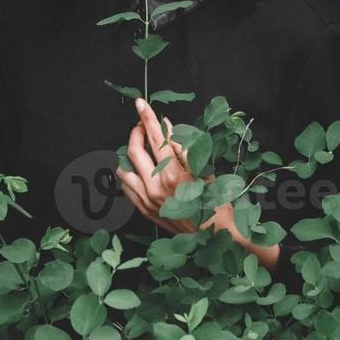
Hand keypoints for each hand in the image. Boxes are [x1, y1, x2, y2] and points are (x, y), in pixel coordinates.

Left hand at [116, 98, 218, 234]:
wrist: (214, 235)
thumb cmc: (215, 201)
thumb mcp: (205, 169)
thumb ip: (183, 146)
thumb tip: (167, 127)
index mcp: (173, 174)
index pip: (155, 138)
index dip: (147, 117)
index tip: (140, 103)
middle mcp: (155, 187)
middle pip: (134, 150)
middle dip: (136, 131)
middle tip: (142, 124)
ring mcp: (147, 200)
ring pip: (123, 169)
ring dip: (129, 154)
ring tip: (141, 148)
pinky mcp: (144, 210)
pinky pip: (125, 187)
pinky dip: (128, 173)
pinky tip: (138, 169)